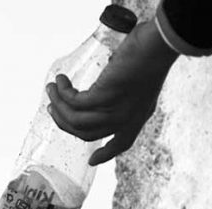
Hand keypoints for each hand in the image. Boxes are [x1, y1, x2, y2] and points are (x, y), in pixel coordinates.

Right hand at [46, 20, 177, 165]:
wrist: (159, 43)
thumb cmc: (152, 52)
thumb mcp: (140, 79)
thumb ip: (125, 90)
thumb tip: (104, 85)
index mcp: (137, 117)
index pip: (121, 143)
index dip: (106, 155)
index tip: (92, 162)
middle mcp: (125, 119)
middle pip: (86, 134)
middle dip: (64, 122)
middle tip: (52, 107)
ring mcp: (115, 111)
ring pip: (76, 121)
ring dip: (58, 106)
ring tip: (51, 89)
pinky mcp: (104, 98)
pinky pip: (74, 103)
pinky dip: (62, 93)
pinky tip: (60, 81)